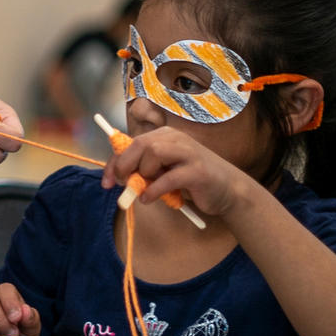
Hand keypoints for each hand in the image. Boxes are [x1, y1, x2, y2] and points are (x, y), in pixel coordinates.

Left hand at [100, 126, 258, 218]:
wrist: (229, 191)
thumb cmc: (192, 181)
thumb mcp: (165, 173)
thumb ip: (145, 171)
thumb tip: (118, 178)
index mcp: (166, 136)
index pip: (131, 143)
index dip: (114, 162)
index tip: (106, 182)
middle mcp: (176, 139)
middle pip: (140, 143)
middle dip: (125, 165)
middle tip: (122, 184)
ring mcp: (189, 153)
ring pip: (154, 153)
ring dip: (143, 174)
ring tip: (145, 189)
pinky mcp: (197, 171)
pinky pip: (168, 178)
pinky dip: (153, 191)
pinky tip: (149, 199)